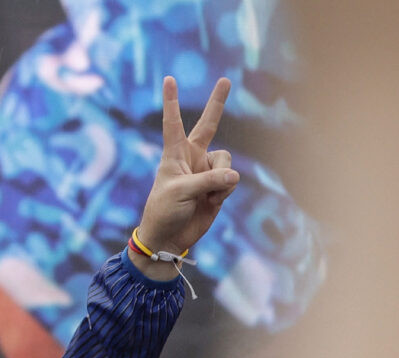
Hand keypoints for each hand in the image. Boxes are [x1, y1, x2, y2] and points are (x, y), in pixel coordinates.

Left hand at [133, 76, 238, 267]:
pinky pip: (231, 180)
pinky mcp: (218, 186)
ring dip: (220, 179)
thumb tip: (234, 177)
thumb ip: (208, 180)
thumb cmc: (164, 212)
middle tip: (225, 79)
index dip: (172, 101)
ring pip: (226, 162)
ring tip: (205, 195)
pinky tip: (211, 201)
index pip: (173, 122)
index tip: (169, 78)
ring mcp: (206, 171)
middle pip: (209, 124)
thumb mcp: (181, 192)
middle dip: (217, 103)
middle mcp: (191, 157)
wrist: (169, 238)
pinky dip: (224, 191)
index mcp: (174, 154)